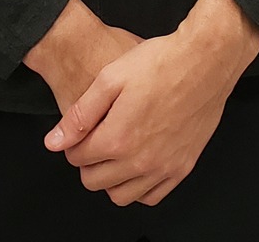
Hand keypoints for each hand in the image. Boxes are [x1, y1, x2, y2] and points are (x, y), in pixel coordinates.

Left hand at [46, 0, 258, 207]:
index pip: (76, 158)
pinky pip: (151, 196)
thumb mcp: (110, 78)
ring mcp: (163, 167)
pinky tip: (137, 164)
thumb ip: (79, 114)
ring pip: (121, 195)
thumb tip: (54, 142)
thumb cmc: (159, 63)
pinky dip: (139, 187)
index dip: (73, 143)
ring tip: (115, 153)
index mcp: (117, 138)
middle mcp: (140, 161)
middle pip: (94, 181)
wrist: (204, 62)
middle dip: (87, 162)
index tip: (81, 130)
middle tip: (95, 139)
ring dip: (110, 178)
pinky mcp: (182, 167)